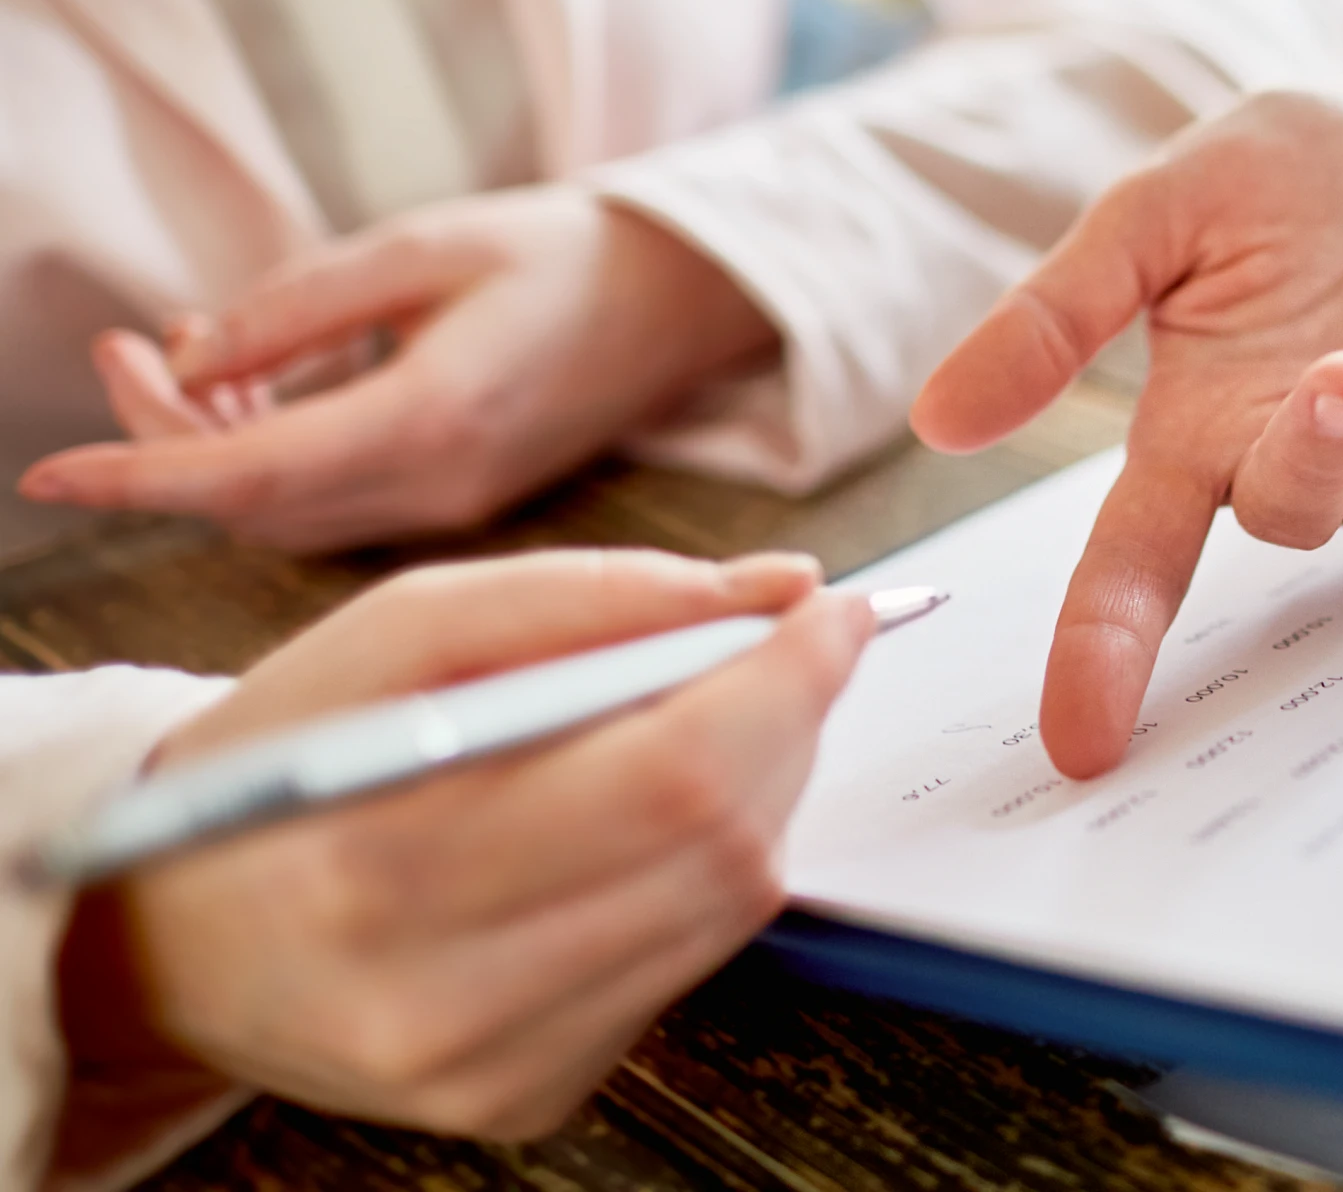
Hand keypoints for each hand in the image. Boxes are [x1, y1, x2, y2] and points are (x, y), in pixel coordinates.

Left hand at [18, 189, 777, 552]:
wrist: (684, 301)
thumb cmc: (565, 253)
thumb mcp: (426, 244)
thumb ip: (301, 305)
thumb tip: (187, 355)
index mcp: (437, 415)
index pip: (254, 473)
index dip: (141, 473)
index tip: (48, 472)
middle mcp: (441, 483)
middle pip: (254, 501)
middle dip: (163, 436)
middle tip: (119, 338)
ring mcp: (453, 501)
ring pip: (286, 509)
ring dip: (212, 447)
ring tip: (178, 346)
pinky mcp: (457, 494)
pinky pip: (331, 498)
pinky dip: (268, 453)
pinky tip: (255, 383)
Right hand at [52, 548, 868, 1147]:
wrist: (171, 933)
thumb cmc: (289, 759)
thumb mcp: (399, 630)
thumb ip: (591, 597)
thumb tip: (774, 587)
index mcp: (384, 861)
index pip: (669, 773)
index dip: (781, 680)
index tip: (828, 608)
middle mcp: (441, 997)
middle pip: (720, 843)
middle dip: (785, 722)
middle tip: (782, 649)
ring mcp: (493, 1067)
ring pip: (729, 906)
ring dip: (760, 791)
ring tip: (711, 720)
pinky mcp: (530, 1098)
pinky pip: (689, 963)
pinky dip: (705, 868)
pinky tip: (651, 817)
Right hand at [910, 89, 1342, 777]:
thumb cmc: (1280, 180)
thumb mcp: (1151, 217)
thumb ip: (1057, 313)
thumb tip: (938, 421)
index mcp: (1193, 436)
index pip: (1134, 568)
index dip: (1105, 650)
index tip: (1079, 740)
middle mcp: (1293, 468)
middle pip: (1291, 521)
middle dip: (1319, 449)